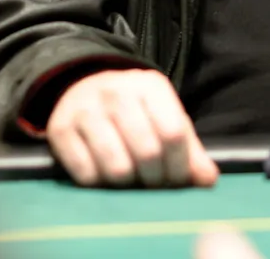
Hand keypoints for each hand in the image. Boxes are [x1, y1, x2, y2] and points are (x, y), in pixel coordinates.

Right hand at [46, 68, 217, 187]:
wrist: (82, 85)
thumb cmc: (134, 108)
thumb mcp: (164, 115)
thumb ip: (188, 148)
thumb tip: (208, 180)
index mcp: (150, 85)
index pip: (174, 133)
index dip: (180, 166)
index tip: (178, 180)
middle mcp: (118, 92)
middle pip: (147, 152)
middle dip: (155, 179)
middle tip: (153, 184)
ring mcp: (87, 109)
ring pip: (117, 167)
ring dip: (128, 185)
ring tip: (131, 180)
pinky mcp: (60, 129)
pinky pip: (85, 175)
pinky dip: (99, 184)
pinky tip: (104, 175)